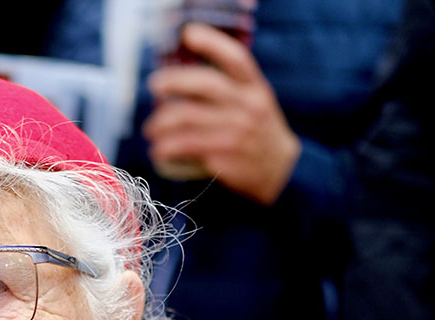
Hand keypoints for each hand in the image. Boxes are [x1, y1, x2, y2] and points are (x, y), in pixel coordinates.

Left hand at [142, 23, 299, 204]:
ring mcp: (236, 132)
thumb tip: (185, 81)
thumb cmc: (260, 134)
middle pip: (206, 84)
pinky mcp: (225, 156)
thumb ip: (232, 89)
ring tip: (151, 130)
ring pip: (189, 118)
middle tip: (155, 86)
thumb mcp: (257, 103)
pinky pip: (187, 146)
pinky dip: (167, 147)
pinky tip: (158, 149)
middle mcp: (247, 106)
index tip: (189, 34)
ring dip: (161, 123)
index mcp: (256, 89)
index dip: (212, 43)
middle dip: (174, 81)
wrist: (283, 171)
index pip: (237, 59)